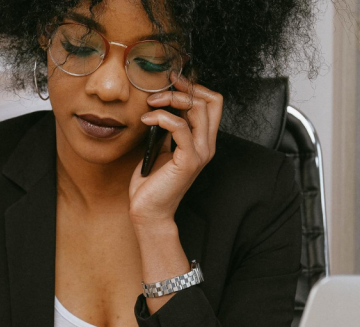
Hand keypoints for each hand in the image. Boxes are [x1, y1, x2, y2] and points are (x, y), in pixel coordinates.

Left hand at [129, 71, 222, 226]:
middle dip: (184, 88)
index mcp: (202, 140)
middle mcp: (206, 145)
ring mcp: (200, 153)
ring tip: (150, 103)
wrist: (149, 211)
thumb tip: (161, 105)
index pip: (213, 102)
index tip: (171, 81)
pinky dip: (162, 117)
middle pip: (211, 100)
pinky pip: (180, 127)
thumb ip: (168, 129)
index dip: (194, 87)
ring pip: (198, 109)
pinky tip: (146, 119)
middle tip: (159, 89)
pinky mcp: (188, 161)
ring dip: (171, 99)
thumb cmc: (152, 182)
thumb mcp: (161, 148)